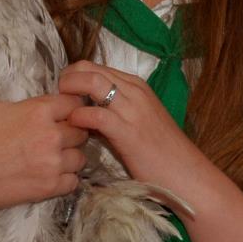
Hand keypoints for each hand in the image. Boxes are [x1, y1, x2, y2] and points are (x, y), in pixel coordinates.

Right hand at [0, 60, 88, 225]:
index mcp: (37, 111)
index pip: (74, 101)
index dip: (69, 104)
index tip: (58, 110)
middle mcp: (51, 136)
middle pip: (82, 127)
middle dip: (72, 127)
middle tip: (56, 131)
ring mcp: (53, 164)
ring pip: (81, 155)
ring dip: (71, 153)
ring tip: (54, 152)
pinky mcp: (50, 188)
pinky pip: (74, 180)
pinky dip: (66, 177)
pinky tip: (51, 172)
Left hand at [58, 60, 208, 197]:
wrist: (186, 175)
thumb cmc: (160, 152)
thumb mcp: (136, 121)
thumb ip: (114, 110)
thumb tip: (85, 110)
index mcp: (136, 85)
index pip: (95, 66)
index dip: (73, 76)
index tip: (63, 93)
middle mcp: (134, 90)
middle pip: (89, 68)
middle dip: (66, 79)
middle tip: (57, 100)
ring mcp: (132, 108)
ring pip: (91, 82)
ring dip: (69, 92)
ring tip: (61, 111)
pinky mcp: (128, 131)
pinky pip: (95, 113)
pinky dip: (79, 116)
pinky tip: (74, 126)